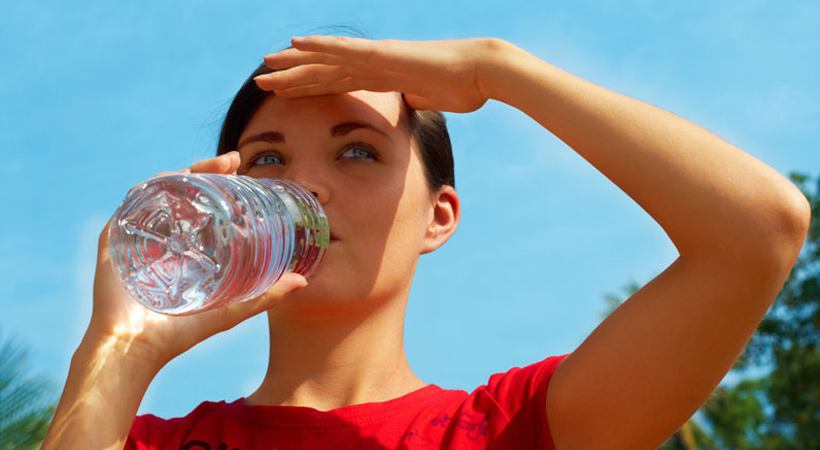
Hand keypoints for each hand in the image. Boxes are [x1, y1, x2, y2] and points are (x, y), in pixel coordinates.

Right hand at [86, 152, 306, 369]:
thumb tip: (303, 281)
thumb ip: (265, 296)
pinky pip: (130, 204)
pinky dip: (150, 188)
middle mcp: (162, 236)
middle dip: (207, 170)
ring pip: (160, 190)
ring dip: (185, 172)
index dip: (221, 183)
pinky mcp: (115, 239)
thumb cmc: (180, 334)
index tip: (242, 168)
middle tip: (233, 160)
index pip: (202, 204)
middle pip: (183, 190)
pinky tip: (173, 180)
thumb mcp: (231, 309)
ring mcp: (137, 235)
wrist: (137, 349)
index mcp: (184, 247)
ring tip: (214, 167)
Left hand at [255, 36, 500, 112]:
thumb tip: (410, 105)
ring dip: (294, 63)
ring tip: (265, 64)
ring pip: (325, 60)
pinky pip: (344, 50)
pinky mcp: (383, 54)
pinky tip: (294, 44)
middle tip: (261, 80)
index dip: (309, 87)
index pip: (337, 83)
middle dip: (292, 76)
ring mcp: (376, 57)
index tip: (285, 93)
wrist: (481, 74)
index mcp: (382, 77)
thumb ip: (414, 100)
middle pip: (323, 71)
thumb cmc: (463, 88)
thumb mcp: (429, 101)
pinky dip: (318, 47)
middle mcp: (373, 64)